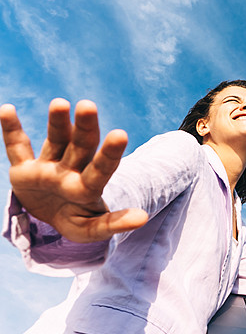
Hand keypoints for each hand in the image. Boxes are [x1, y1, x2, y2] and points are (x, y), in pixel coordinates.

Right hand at [0, 99, 147, 242]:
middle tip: (88, 106)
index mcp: (88, 186)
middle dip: (85, 127)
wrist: (52, 217)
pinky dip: (11, 129)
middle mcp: (70, 170)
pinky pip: (17, 147)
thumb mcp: (92, 229)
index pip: (101, 168)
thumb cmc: (76, 220)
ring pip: (55, 140)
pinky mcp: (24, 169)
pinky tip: (7, 109)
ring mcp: (47, 167)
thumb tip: (143, 218)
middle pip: (81, 146)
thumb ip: (113, 224)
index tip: (120, 134)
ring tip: (60, 104)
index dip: (110, 153)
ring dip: (57, 122)